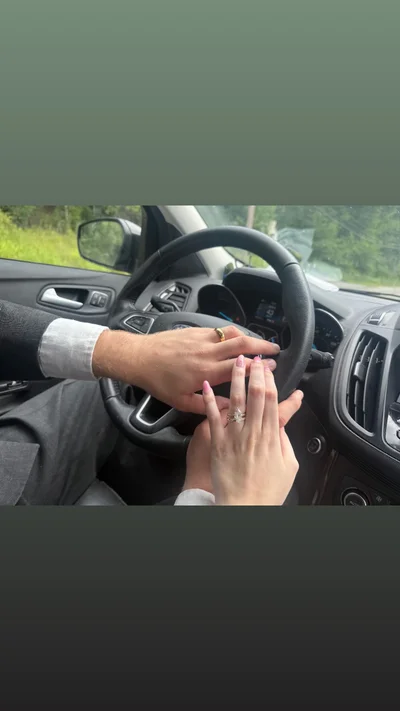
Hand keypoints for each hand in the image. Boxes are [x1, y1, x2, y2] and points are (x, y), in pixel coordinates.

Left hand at [92, 325, 278, 413]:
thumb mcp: (182, 401)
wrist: (140, 358)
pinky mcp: (196, 330)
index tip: (272, 367)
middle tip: (276, 350)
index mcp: (206, 372)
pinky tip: (239, 336)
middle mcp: (207, 353)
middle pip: (242, 345)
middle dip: (262, 346)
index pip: (239, 368)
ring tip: (261, 341)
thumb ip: (208, 405)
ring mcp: (202, 339)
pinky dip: (233, 332)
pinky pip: (220, 329)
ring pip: (232, 333)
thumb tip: (230, 408)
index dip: (258, 367)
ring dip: (250, 336)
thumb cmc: (159, 382)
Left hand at [201, 355, 299, 504]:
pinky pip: (213, 418)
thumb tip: (281, 426)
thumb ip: (285, 443)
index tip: (269, 368)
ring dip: (237, 378)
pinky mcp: (217, 444)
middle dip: (256, 372)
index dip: (270, 381)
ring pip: (236, 400)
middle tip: (255, 358)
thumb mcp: (289, 467)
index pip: (271, 400)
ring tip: (237, 362)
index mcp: (271, 437)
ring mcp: (234, 437)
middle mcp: (253, 432)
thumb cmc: (266, 492)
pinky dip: (211, 400)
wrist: (243, 507)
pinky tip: (209, 385)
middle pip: (255, 394)